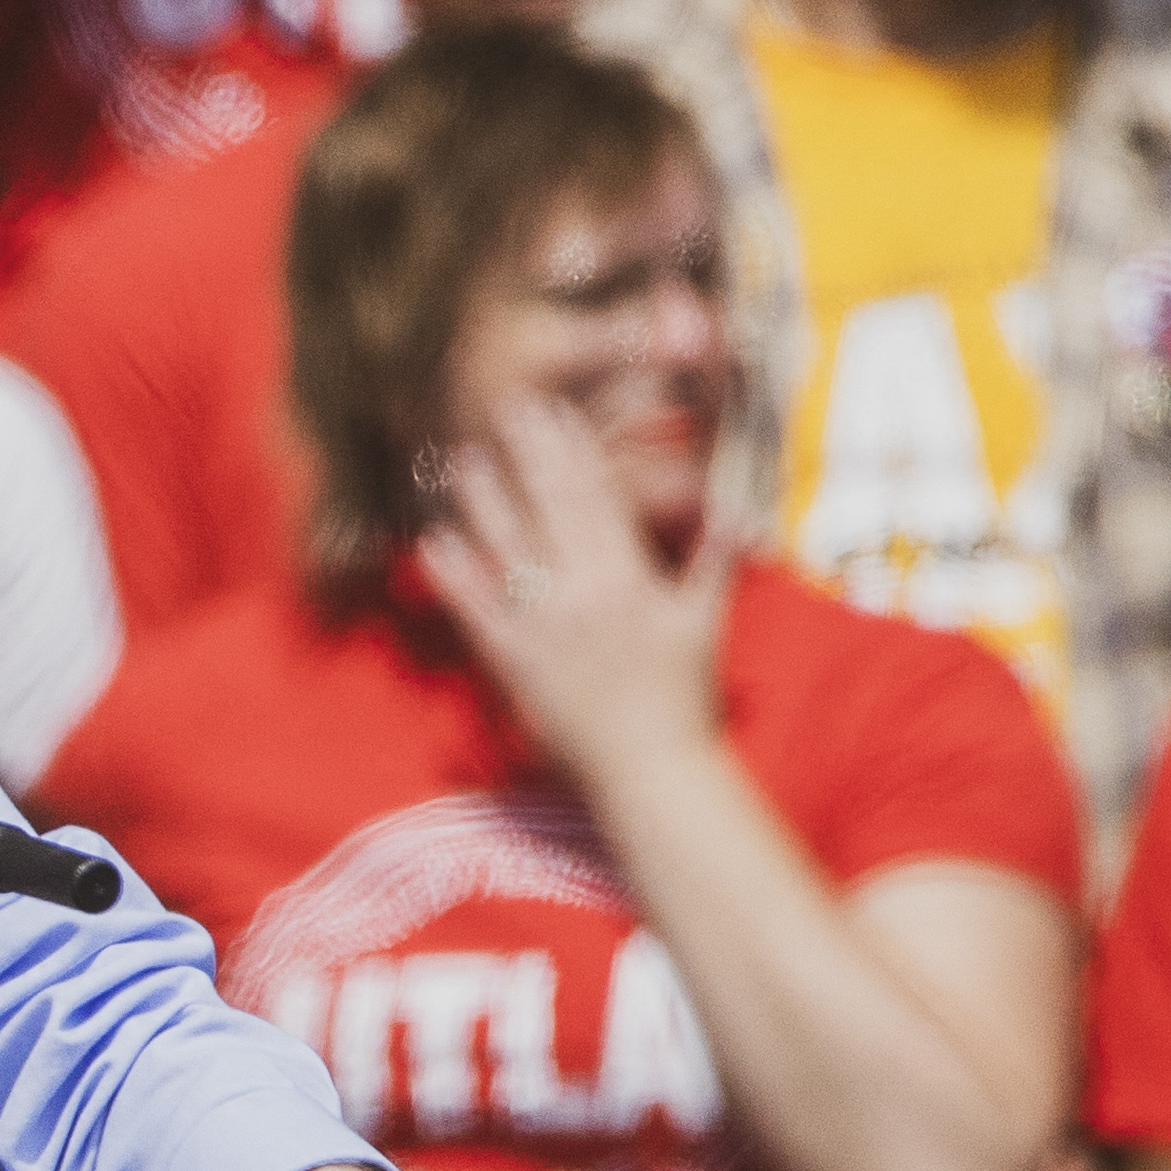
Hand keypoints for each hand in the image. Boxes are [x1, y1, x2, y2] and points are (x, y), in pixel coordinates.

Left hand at [417, 396, 730, 789]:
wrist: (650, 768)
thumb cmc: (682, 695)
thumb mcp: (703, 622)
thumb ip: (714, 561)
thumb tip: (738, 509)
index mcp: (629, 579)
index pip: (599, 498)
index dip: (574, 449)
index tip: (556, 408)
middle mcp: (582, 595)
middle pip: (549, 507)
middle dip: (526, 451)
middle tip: (502, 402)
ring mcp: (542, 627)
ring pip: (505, 546)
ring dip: (481, 498)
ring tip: (460, 455)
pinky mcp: (512, 661)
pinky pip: (475, 610)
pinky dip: (452, 574)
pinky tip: (431, 540)